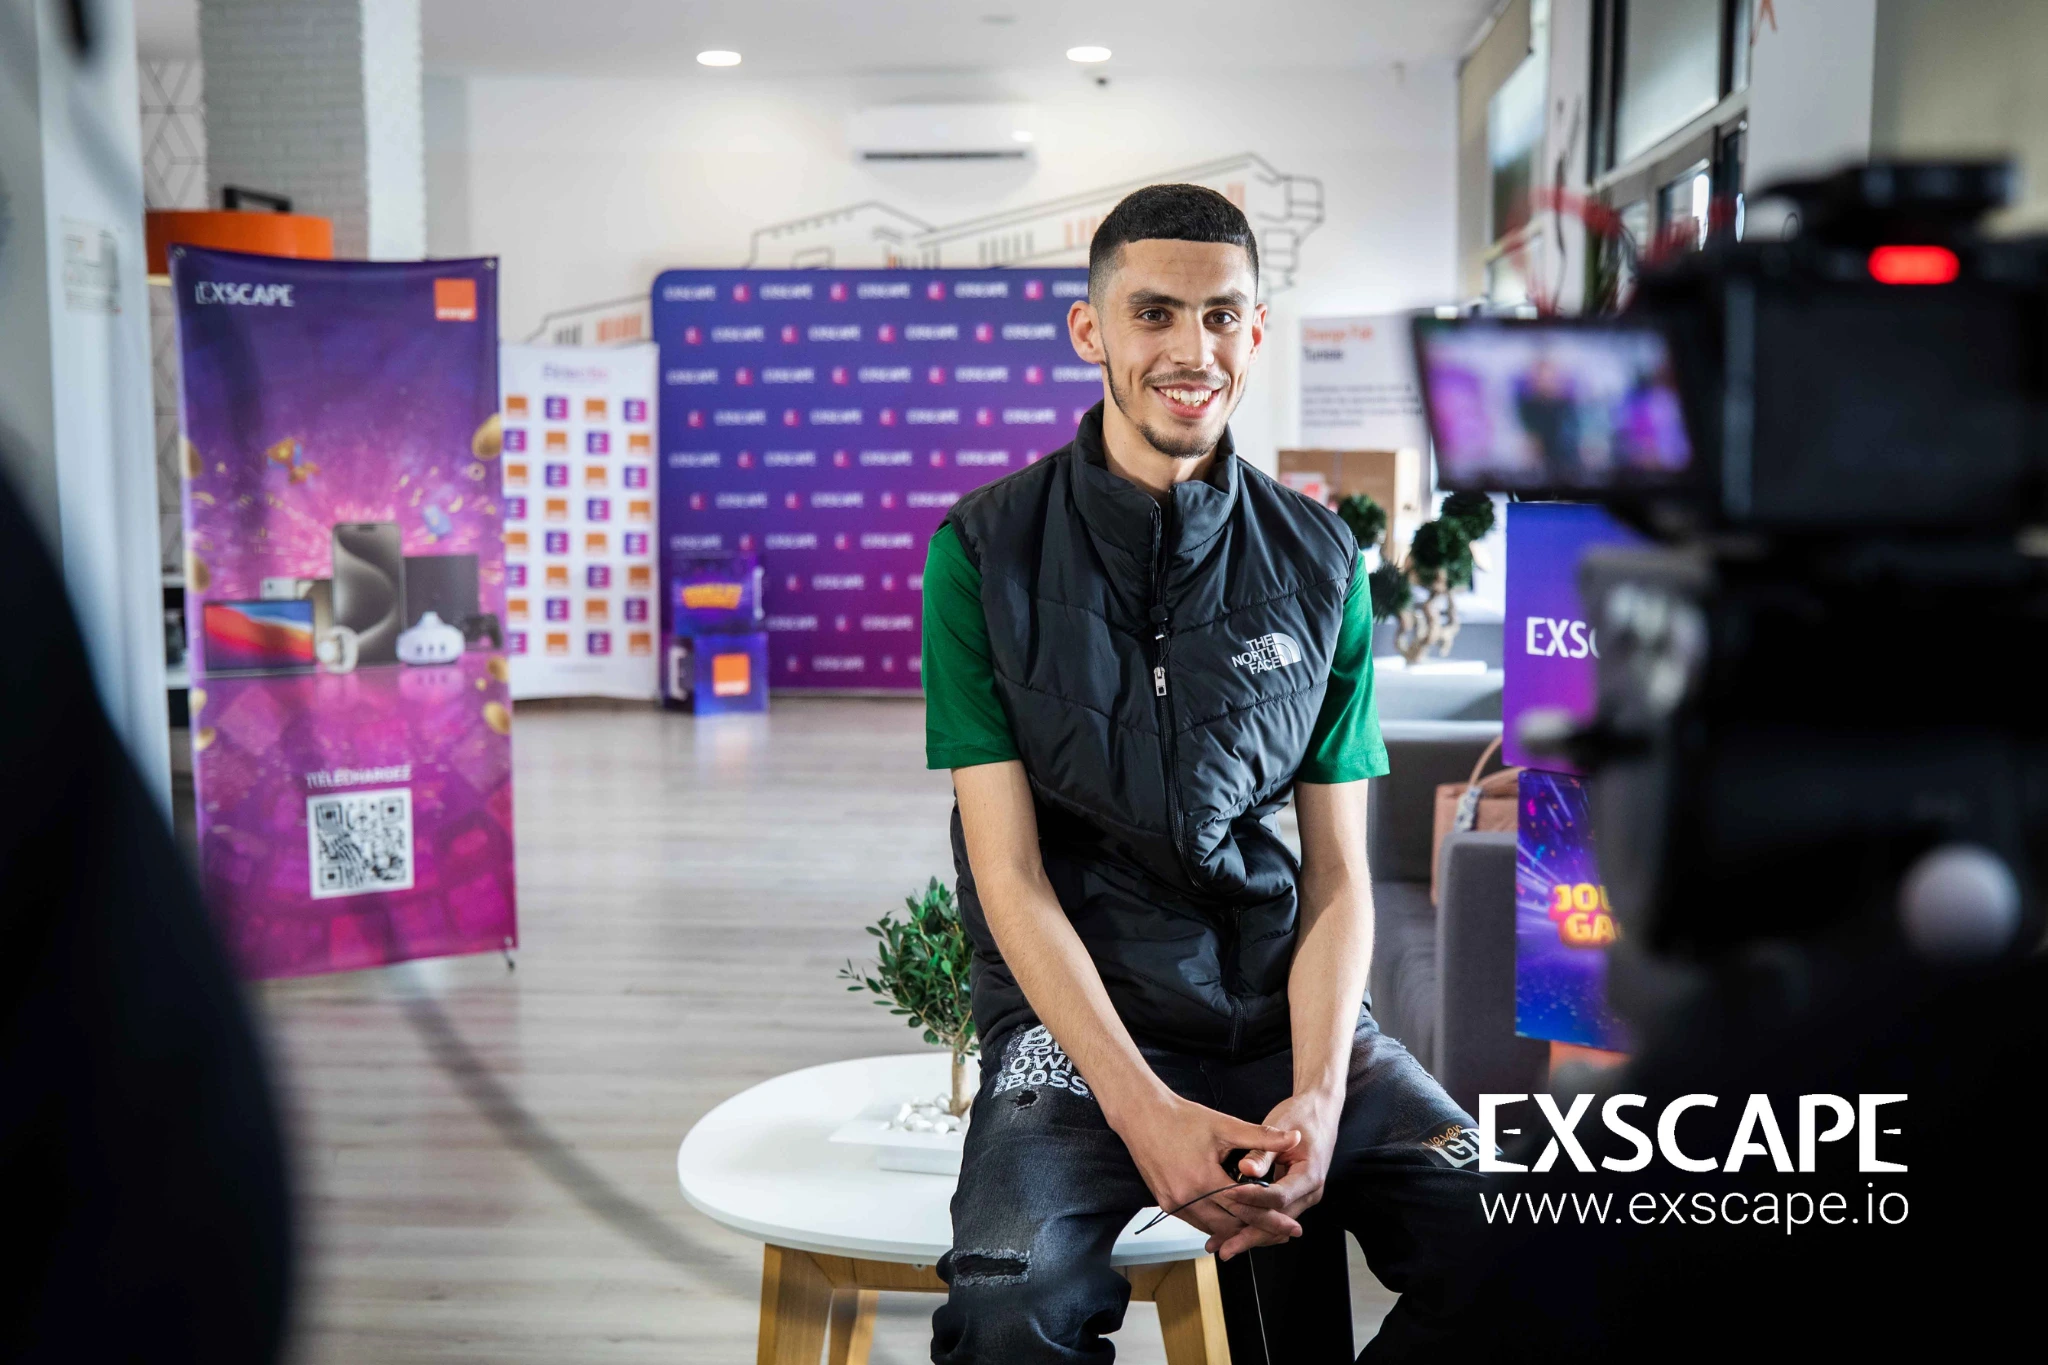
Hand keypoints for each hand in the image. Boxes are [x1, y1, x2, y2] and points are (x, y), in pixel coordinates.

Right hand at [1108, 1090, 1303, 1254]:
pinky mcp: (1165, 1203)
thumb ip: (1262, 1136)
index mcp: (1204, 1180)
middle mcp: (1187, 1198)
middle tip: (1282, 1234)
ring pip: (1213, 1228)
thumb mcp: (1225, 1125)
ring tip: (1261, 1228)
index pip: (1246, 1210)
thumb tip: (1295, 1138)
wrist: (1142, 1115)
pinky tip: (1230, 1217)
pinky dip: (1215, 1221)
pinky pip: (1196, 1221)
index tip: (1293, 1228)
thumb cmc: (1182, 1118)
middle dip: (1257, 1231)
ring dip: (1236, 1229)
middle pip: (1230, 1227)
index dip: (1272, 1221)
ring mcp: (1173, 1203)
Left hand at [1209, 1089, 1341, 1260]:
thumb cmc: (1301, 1115)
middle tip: (1223, 1247)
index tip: (1228, 1198)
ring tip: (1220, 1245)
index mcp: (1310, 1175)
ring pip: (1275, 1224)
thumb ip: (1262, 1152)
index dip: (1252, 1199)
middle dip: (1249, 1235)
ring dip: (1249, 1236)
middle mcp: (1310, 1192)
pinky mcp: (1294, 1196)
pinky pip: (1274, 1215)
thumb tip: (1245, 1168)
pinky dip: (1254, 1224)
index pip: (1279, 1197)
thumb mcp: (1281, 1127)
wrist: (1320, 1110)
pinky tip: (1231, 1232)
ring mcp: (1303, 1197)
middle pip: (1278, 1221)